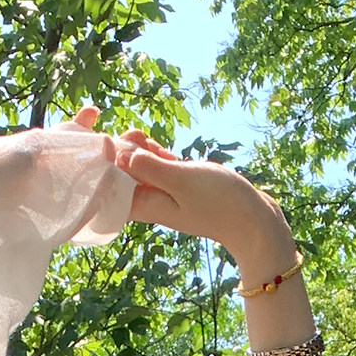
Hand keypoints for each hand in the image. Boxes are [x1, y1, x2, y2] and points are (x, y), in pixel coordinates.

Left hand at [111, 129, 293, 279]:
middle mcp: (151, 202)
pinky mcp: (180, 186)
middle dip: (119, 154)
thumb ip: (151, 167)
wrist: (252, 220)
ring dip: (136, 151)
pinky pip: (158, 169)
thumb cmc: (219, 202)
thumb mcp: (181, 180)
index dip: (103, 165)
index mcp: (145, 206)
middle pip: (122, 178)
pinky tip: (150, 142)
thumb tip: (122, 155)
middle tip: (131, 135)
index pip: (110, 189)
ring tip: (139, 134)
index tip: (105, 142)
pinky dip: (153, 156)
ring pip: (140, 170)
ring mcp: (166, 194)